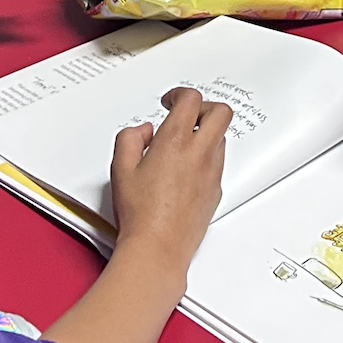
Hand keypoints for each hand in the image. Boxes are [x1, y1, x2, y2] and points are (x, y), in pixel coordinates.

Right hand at [109, 87, 230, 272]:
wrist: (158, 248)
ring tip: (182, 145)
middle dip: (203, 107)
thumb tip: (144, 132)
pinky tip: (186, 170)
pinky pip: (218, 163)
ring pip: (221, 138)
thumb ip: (130, 138)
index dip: (179, 95)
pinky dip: (206, 157)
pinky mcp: (216, 191)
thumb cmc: (140, 213)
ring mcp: (212, 173)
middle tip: (186, 116)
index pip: (191, 99)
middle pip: (221, 112)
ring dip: (206, 133)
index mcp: (176, 141)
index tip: (170, 102)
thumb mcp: (120, 168)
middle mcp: (200, 154)